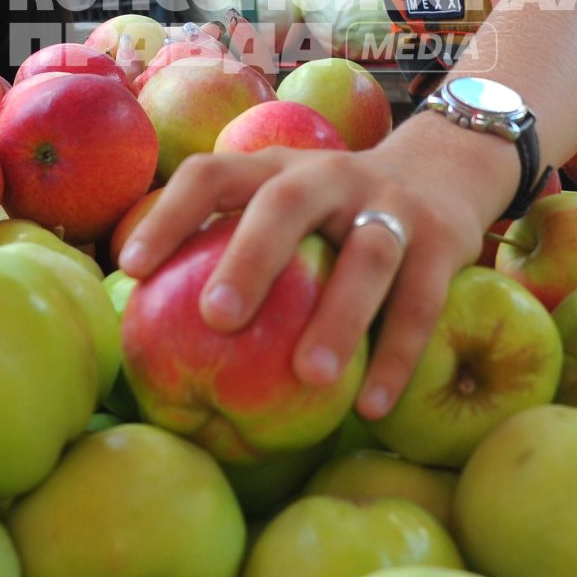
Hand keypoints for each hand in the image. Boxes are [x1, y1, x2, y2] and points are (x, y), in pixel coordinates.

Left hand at [117, 143, 497, 420]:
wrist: (445, 173)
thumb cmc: (332, 217)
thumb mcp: (286, 208)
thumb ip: (232, 244)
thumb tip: (144, 323)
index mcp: (278, 168)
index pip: (213, 173)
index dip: (170, 214)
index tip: (132, 267)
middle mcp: (331, 175)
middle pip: (288, 202)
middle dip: (251, 258)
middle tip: (218, 318)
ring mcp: (390, 204)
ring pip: (367, 254)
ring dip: (340, 315)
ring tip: (310, 377)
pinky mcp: (442, 242)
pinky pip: (420, 303)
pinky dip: (398, 356)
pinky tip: (372, 407)